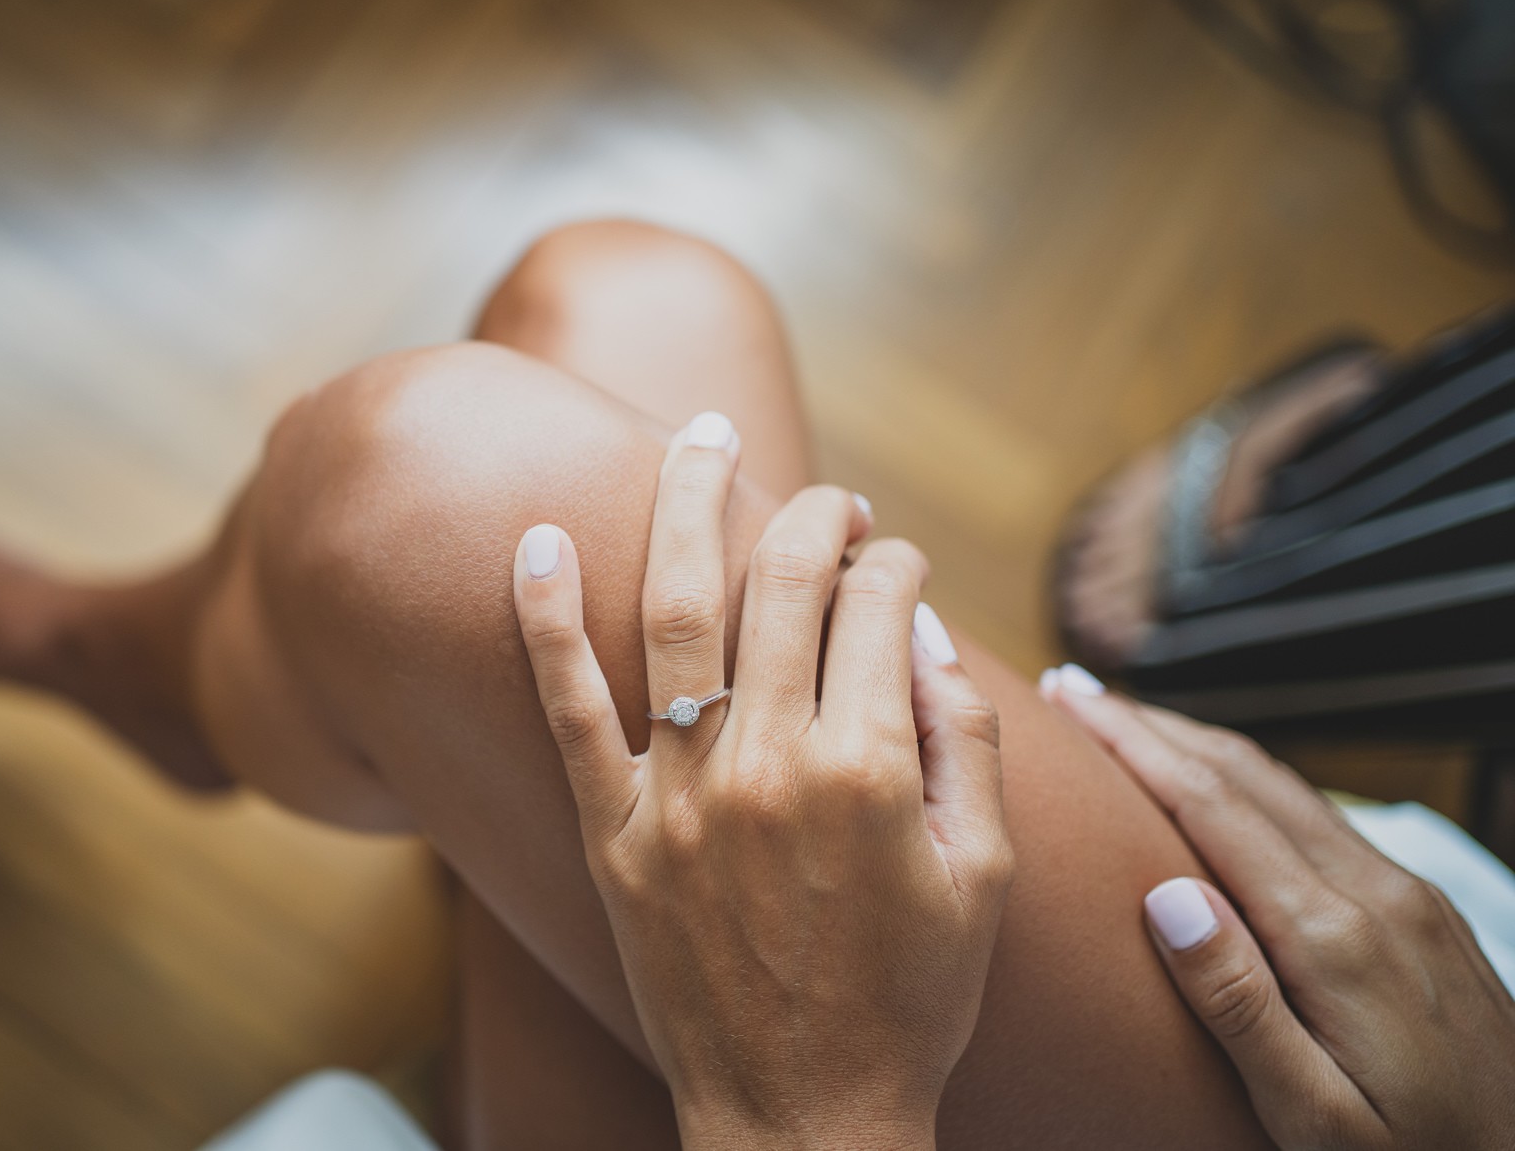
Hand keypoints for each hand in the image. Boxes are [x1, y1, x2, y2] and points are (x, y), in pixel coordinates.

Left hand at [510, 413, 1014, 1150]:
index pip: (878, 606)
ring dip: (687, 507)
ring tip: (696, 436)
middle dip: (814, 515)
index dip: (896, 564)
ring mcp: (680, 792)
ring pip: (677, 610)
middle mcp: (767, 761)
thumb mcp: (984, 877)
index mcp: (869, 768)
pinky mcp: (614, 831)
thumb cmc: (909, 1002)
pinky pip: (565, 707)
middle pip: (783, 583)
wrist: (801, 1114)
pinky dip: (543, 619)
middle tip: (830, 497)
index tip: (898, 561)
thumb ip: (962, 743)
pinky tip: (534, 540)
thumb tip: (926, 634)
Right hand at [1041, 667, 1514, 1150]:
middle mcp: (1377, 896)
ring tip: (1131, 724)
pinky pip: (1320, 819)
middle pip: (1247, 775)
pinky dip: (1250, 785)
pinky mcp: (1423, 912)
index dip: (1134, 745)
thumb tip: (1168, 899)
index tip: (1072, 702)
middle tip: (1077, 692)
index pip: (1213, 807)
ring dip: (1199, 744)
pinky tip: (1220, 793)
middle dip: (1154, 724)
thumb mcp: (1315, 1115)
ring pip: (1286, 788)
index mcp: (1335, 940)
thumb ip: (1241, 1007)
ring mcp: (1408, 898)